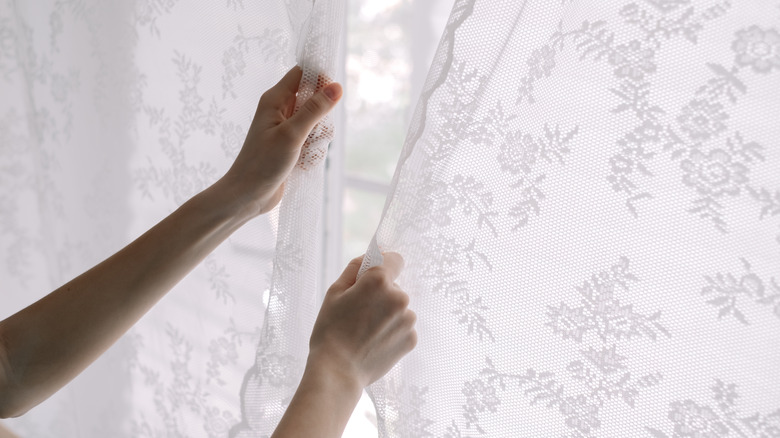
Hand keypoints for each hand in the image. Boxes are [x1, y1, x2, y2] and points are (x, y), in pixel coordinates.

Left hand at [217, 65, 342, 216]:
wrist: (248, 195)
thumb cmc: (263, 163)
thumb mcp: (293, 134)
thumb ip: (315, 110)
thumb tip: (336, 87)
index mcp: (275, 100)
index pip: (301, 73)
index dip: (319, 77)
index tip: (333, 94)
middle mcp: (280, 111)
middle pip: (313, 99)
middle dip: (322, 116)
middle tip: (314, 132)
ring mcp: (286, 129)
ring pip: (316, 122)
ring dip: (318, 138)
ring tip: (306, 152)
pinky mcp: (291, 146)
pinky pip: (312, 140)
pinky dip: (313, 151)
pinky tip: (304, 163)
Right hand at [306, 253, 416, 389]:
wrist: (338, 371)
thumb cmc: (331, 330)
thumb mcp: (334, 292)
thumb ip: (355, 268)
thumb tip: (372, 255)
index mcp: (379, 281)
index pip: (394, 259)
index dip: (384, 265)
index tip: (375, 276)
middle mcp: (399, 297)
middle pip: (394, 287)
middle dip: (380, 295)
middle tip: (359, 313)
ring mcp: (408, 320)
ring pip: (399, 308)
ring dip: (387, 314)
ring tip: (365, 331)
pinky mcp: (411, 339)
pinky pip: (402, 327)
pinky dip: (391, 332)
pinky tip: (374, 342)